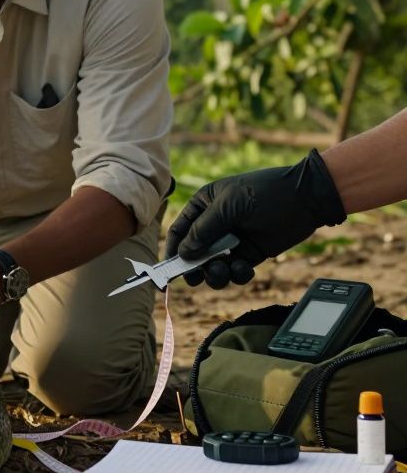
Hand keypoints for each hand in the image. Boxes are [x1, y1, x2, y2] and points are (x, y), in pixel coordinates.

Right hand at [165, 150, 346, 288]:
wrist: (306, 199)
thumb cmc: (263, 194)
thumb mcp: (227, 207)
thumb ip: (203, 231)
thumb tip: (184, 255)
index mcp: (204, 206)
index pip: (180, 232)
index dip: (172, 251)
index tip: (166, 272)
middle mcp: (215, 225)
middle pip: (195, 253)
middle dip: (195, 268)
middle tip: (196, 278)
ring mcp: (233, 241)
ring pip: (214, 266)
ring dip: (215, 274)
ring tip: (223, 271)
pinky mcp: (251, 253)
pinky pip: (236, 271)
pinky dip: (237, 274)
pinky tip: (245, 267)